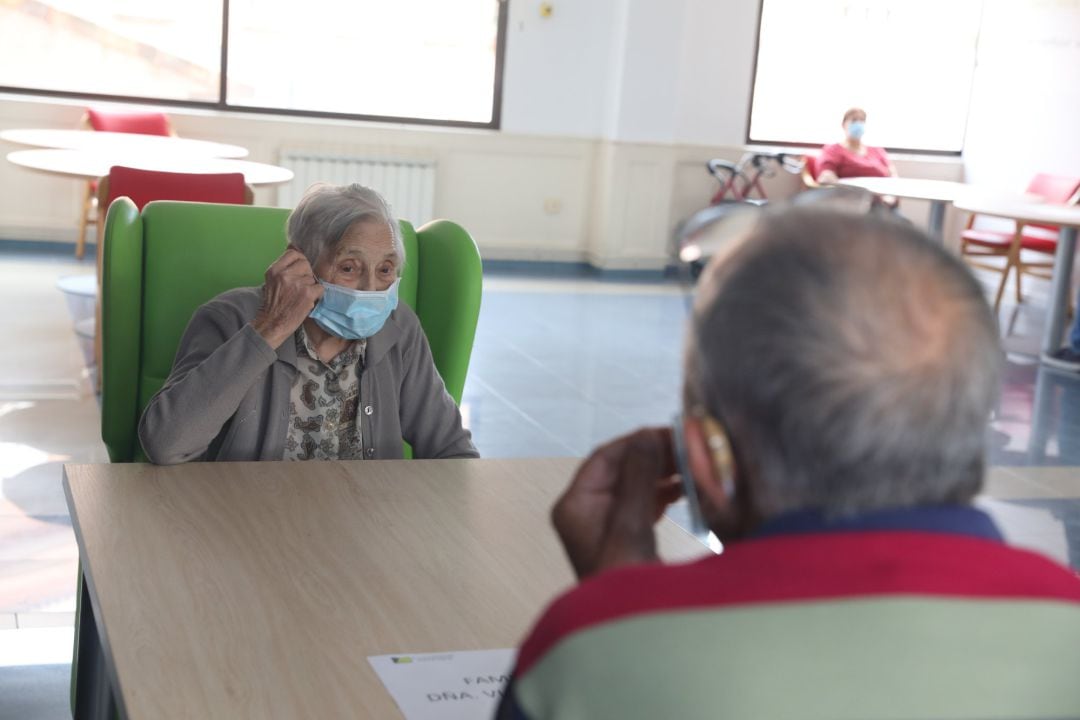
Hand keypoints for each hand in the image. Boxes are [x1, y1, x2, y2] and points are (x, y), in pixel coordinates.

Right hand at [252, 245, 323, 347]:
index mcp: (275, 269)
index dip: (299, 262)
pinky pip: (320, 288)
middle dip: (306, 275)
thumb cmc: (274, 303)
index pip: (293, 253)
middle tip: (299, 287)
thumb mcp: (272, 280)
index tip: (298, 271)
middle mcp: (284, 274)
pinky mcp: (307, 293)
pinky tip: (308, 301)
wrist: (272, 323)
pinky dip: (317, 295)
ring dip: (310, 287)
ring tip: (300, 296)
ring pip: (313, 277)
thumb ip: (283, 266)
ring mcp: (296, 283)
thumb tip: (293, 245)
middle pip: (305, 264)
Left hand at [552, 427, 682, 579]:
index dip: (638, 442)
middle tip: (691, 449)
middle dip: (654, 457)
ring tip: (694, 466)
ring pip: (634, 486)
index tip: (672, 434)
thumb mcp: (631, 527)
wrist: (627, 634)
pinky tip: (688, 489)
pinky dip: (663, 494)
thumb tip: (648, 436)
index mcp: (575, 505)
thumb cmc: (622, 583)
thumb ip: (639, 480)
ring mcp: (604, 525)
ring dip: (662, 474)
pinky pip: (642, 505)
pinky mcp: (623, 539)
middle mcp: (585, 511)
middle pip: (621, 469)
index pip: (605, 458)